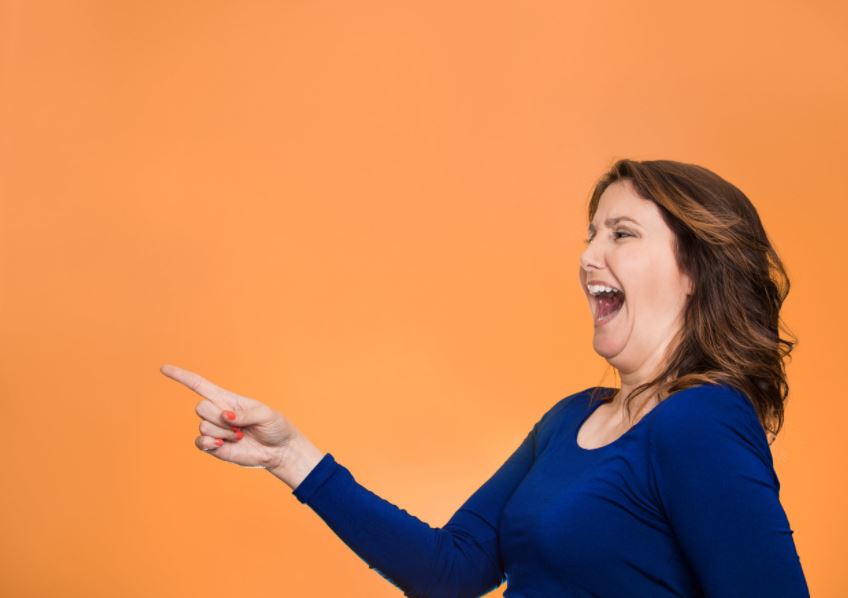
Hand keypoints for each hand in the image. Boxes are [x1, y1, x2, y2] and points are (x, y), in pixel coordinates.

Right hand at [160, 364, 296, 469]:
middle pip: (200, 408)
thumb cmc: (275, 427)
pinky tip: (222, 445)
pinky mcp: (215, 448)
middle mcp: (218, 413)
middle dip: (219, 417)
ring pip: (203, 426)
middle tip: (239, 426)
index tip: (163, 368)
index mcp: (227, 399)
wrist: (279, 450)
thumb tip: (226, 416)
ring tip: (240, 436)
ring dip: (223, 433)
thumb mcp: (266, 414)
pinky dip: (209, 443)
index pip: (199, 385)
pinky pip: (200, 443)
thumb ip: (246, 413)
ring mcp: (215, 431)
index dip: (181, 376)